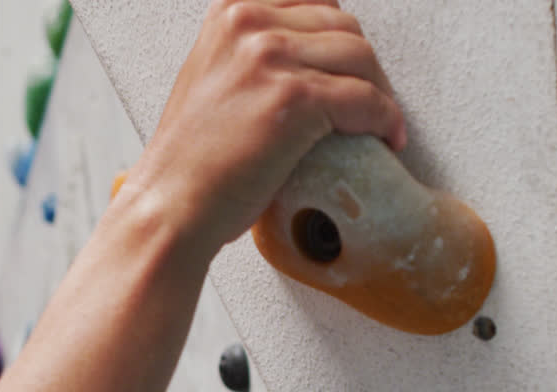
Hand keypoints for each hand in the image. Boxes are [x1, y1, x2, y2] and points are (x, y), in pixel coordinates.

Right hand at [119, 0, 405, 256]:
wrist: (171, 205)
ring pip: (362, 59)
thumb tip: (311, 55)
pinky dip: (385, 121)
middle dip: (365, 69)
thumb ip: (253, 53)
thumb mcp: (213, 77)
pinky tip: (385, 138)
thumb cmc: (192, 160)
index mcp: (230, 12)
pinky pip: (366, 100)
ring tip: (378, 125)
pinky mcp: (294, 98)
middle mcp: (248, 23)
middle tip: (367, 104)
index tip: (349, 69)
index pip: (315, 2)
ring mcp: (271, 57)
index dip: (339, 38)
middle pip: (345, 27)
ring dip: (380, 94)